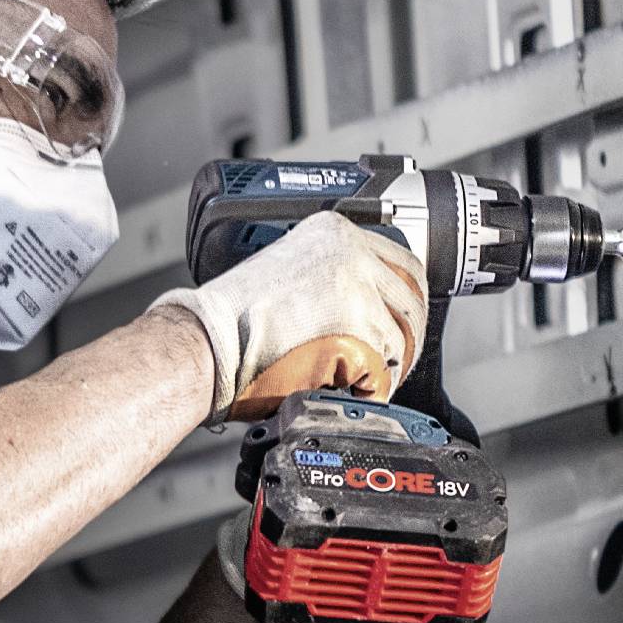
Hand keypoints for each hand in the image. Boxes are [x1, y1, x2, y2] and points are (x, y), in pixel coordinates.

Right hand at [147, 210, 427, 422]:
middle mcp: (352, 253)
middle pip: (412, 297)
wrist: (210, 341)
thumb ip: (330, 274)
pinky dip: (373, 387)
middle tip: (396, 360)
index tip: (403, 320)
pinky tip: (352, 391)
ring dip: (389, 365)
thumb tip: (365, 304)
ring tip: (365, 381)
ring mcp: (358, 290)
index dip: (407, 298)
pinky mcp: (357, 329)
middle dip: (409, 335)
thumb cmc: (233, 317)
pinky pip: (383, 367)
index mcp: (335, 231)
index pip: (401, 261)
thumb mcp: (289, 267)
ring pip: (400, 335)